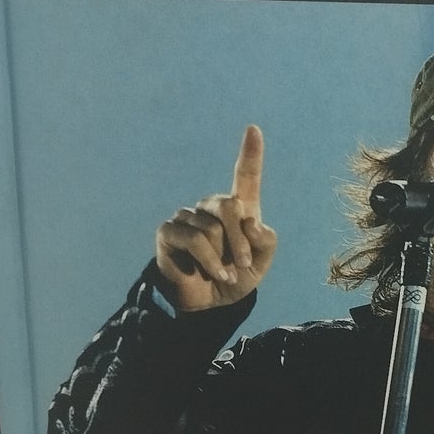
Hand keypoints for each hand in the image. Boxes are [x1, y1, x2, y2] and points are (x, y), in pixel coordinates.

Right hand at [154, 125, 277, 311]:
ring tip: (223, 273)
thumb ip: (265, 240)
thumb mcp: (261, 262)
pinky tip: (212, 274)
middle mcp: (211, 207)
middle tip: (243, 265)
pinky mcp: (169, 231)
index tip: (254, 129)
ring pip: (213, 229)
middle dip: (241, 240)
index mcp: (238, 208)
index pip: (245, 176)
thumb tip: (250, 222)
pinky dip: (209, 262)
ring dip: (224, 258)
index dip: (250, 153)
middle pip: (230, 205)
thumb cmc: (236, 277)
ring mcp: (187, 217)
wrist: (209, 304)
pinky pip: (196, 241)